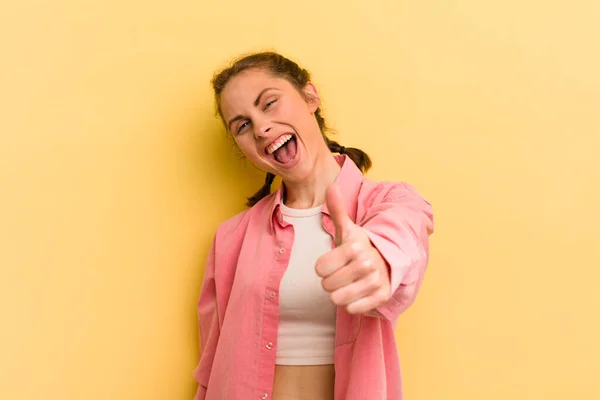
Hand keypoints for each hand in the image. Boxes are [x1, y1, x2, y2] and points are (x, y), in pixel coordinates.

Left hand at [315, 183, 391, 314]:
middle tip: (342, 273)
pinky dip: (352, 304)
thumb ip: (337, 209)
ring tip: (348, 283)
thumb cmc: (360, 247)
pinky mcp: (381, 296)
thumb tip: (331, 186)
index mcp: (354, 246)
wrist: (387, 261)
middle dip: (330, 281)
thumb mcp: (347, 229)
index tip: (334, 261)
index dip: (323, 267)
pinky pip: (352, 309)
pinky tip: (358, 293)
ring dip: (339, 294)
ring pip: (337, 299)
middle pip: (326, 285)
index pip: (319, 268)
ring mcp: (375, 281)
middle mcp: (367, 263)